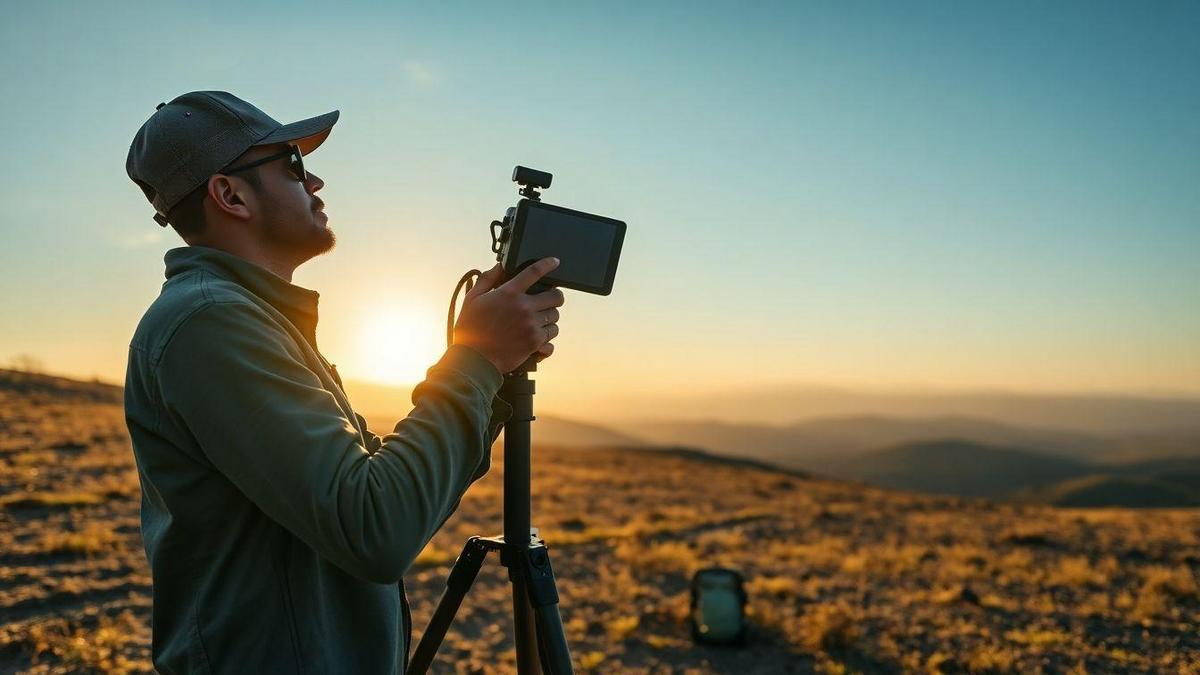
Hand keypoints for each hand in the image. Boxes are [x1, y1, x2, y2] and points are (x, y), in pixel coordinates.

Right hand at [452, 257, 564, 373]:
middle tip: (549, 299)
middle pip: (556, 296)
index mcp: (509, 293)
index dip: (548, 264)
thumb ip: (486, 280)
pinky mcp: (534, 343)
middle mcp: (524, 308)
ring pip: (555, 317)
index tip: (555, 262)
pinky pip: (552, 338)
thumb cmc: (470, 329)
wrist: (474, 358)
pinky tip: (540, 338)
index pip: (534, 272)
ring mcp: (531, 325)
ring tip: (540, 321)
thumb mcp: (472, 299)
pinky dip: (547, 338)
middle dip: (555, 296)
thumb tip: (499, 266)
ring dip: (550, 318)